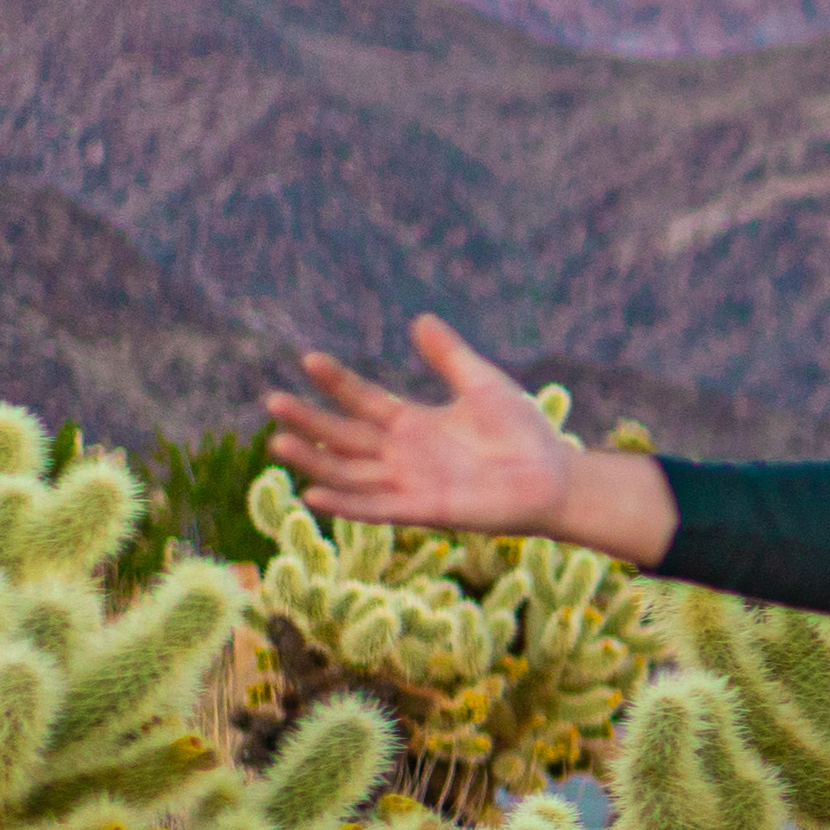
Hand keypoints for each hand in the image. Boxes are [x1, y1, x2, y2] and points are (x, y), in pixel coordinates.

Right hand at [259, 321, 677, 564]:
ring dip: (314, 461)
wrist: (555, 478)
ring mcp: (410, 483)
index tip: (309, 359)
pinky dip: (346, 504)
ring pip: (349, 473)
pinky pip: (377, 508)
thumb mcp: (482, 385)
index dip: (337, 382)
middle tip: (273, 401)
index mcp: (412, 423)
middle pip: (343, 436)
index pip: (362, 399)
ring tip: (279, 442)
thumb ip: (450, 357)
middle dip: (309, 421)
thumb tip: (421, 319)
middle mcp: (402, 454)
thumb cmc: (522, 433)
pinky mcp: (424, 510)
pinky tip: (314, 495)